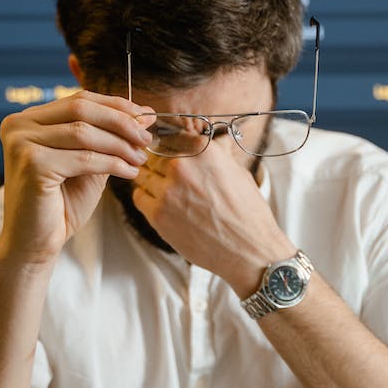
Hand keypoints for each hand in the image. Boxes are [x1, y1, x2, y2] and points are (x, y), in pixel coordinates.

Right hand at [0, 92, 153, 265]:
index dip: (115, 106)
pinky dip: (113, 164)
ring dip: (120, 145)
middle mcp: (18, 125)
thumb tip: (144, 115)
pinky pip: (84, 158)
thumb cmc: (60, 205)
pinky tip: (129, 172)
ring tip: (140, 158)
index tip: (144, 118)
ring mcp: (22, 142)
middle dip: (120, 122)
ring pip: (84, 133)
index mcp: (28, 120)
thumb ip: (109, 138)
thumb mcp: (89, 164)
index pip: (78, 100)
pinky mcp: (32, 164)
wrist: (35, 244)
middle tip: (146, 138)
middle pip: (80, 109)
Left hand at [131, 135, 294, 295]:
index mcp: (202, 150)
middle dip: (159, 164)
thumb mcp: (237, 172)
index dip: (170, 146)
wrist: (249, 250)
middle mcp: (181, 166)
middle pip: (153, 155)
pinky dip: (146, 198)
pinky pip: (139, 197)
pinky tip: (161, 204)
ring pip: (144, 175)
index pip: (170, 137)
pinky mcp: (158, 214)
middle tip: (168, 176)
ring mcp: (167, 191)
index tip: (169, 152)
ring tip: (167, 192)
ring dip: (152, 181)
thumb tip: (213, 140)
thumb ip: (217, 153)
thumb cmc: (247, 213)